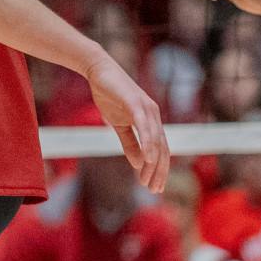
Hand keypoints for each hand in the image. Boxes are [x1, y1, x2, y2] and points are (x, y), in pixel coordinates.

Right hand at [85, 56, 168, 192]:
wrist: (99, 70)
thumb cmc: (109, 95)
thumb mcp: (118, 124)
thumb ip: (129, 142)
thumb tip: (139, 163)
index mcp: (151, 120)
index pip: (160, 149)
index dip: (159, 170)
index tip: (154, 187)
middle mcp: (154, 115)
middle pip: (162, 149)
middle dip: (159, 171)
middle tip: (153, 190)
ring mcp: (147, 108)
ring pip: (155, 141)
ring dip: (154, 163)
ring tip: (148, 180)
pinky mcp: (135, 103)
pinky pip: (144, 127)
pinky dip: (148, 143)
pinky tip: (148, 159)